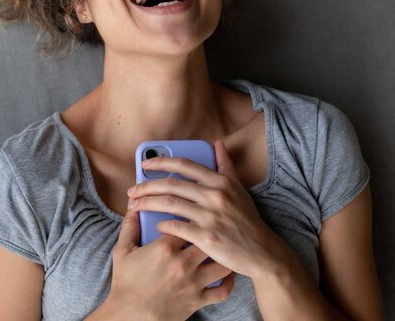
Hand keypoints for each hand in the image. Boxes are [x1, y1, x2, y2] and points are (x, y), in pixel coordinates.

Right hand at [104, 206, 234, 320]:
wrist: (128, 316)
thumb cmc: (125, 283)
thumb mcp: (122, 250)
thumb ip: (130, 226)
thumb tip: (134, 207)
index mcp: (165, 247)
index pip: (186, 222)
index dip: (190, 216)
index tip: (192, 214)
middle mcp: (183, 263)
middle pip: (208, 239)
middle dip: (210, 232)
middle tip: (211, 229)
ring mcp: (193, 282)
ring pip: (221, 263)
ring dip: (222, 255)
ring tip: (221, 249)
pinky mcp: (198, 300)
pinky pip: (223, 290)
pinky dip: (228, 282)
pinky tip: (225, 274)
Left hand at [127, 140, 284, 280]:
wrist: (262, 252)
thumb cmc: (247, 220)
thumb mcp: (239, 189)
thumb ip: (225, 165)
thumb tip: (217, 142)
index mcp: (220, 181)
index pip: (184, 165)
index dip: (161, 162)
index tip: (144, 164)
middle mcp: (215, 196)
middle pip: (171, 184)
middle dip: (146, 186)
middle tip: (132, 191)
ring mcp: (211, 217)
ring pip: (169, 204)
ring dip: (147, 203)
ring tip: (134, 206)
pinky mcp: (207, 238)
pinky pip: (176, 227)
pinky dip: (162, 225)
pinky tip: (155, 225)